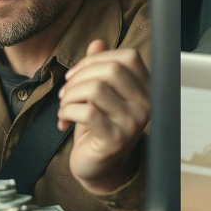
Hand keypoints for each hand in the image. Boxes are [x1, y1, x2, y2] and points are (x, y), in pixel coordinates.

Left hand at [57, 40, 149, 193]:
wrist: (98, 167)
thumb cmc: (98, 127)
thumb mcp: (100, 93)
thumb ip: (100, 67)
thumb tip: (97, 43)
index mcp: (146, 89)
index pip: (128, 57)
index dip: (97, 59)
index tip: (76, 73)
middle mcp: (146, 105)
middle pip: (111, 70)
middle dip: (79, 76)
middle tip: (66, 91)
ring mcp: (132, 123)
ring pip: (96, 89)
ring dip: (70, 95)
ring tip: (64, 106)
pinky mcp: (115, 140)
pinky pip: (87, 112)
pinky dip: (67, 112)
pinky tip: (63, 120)